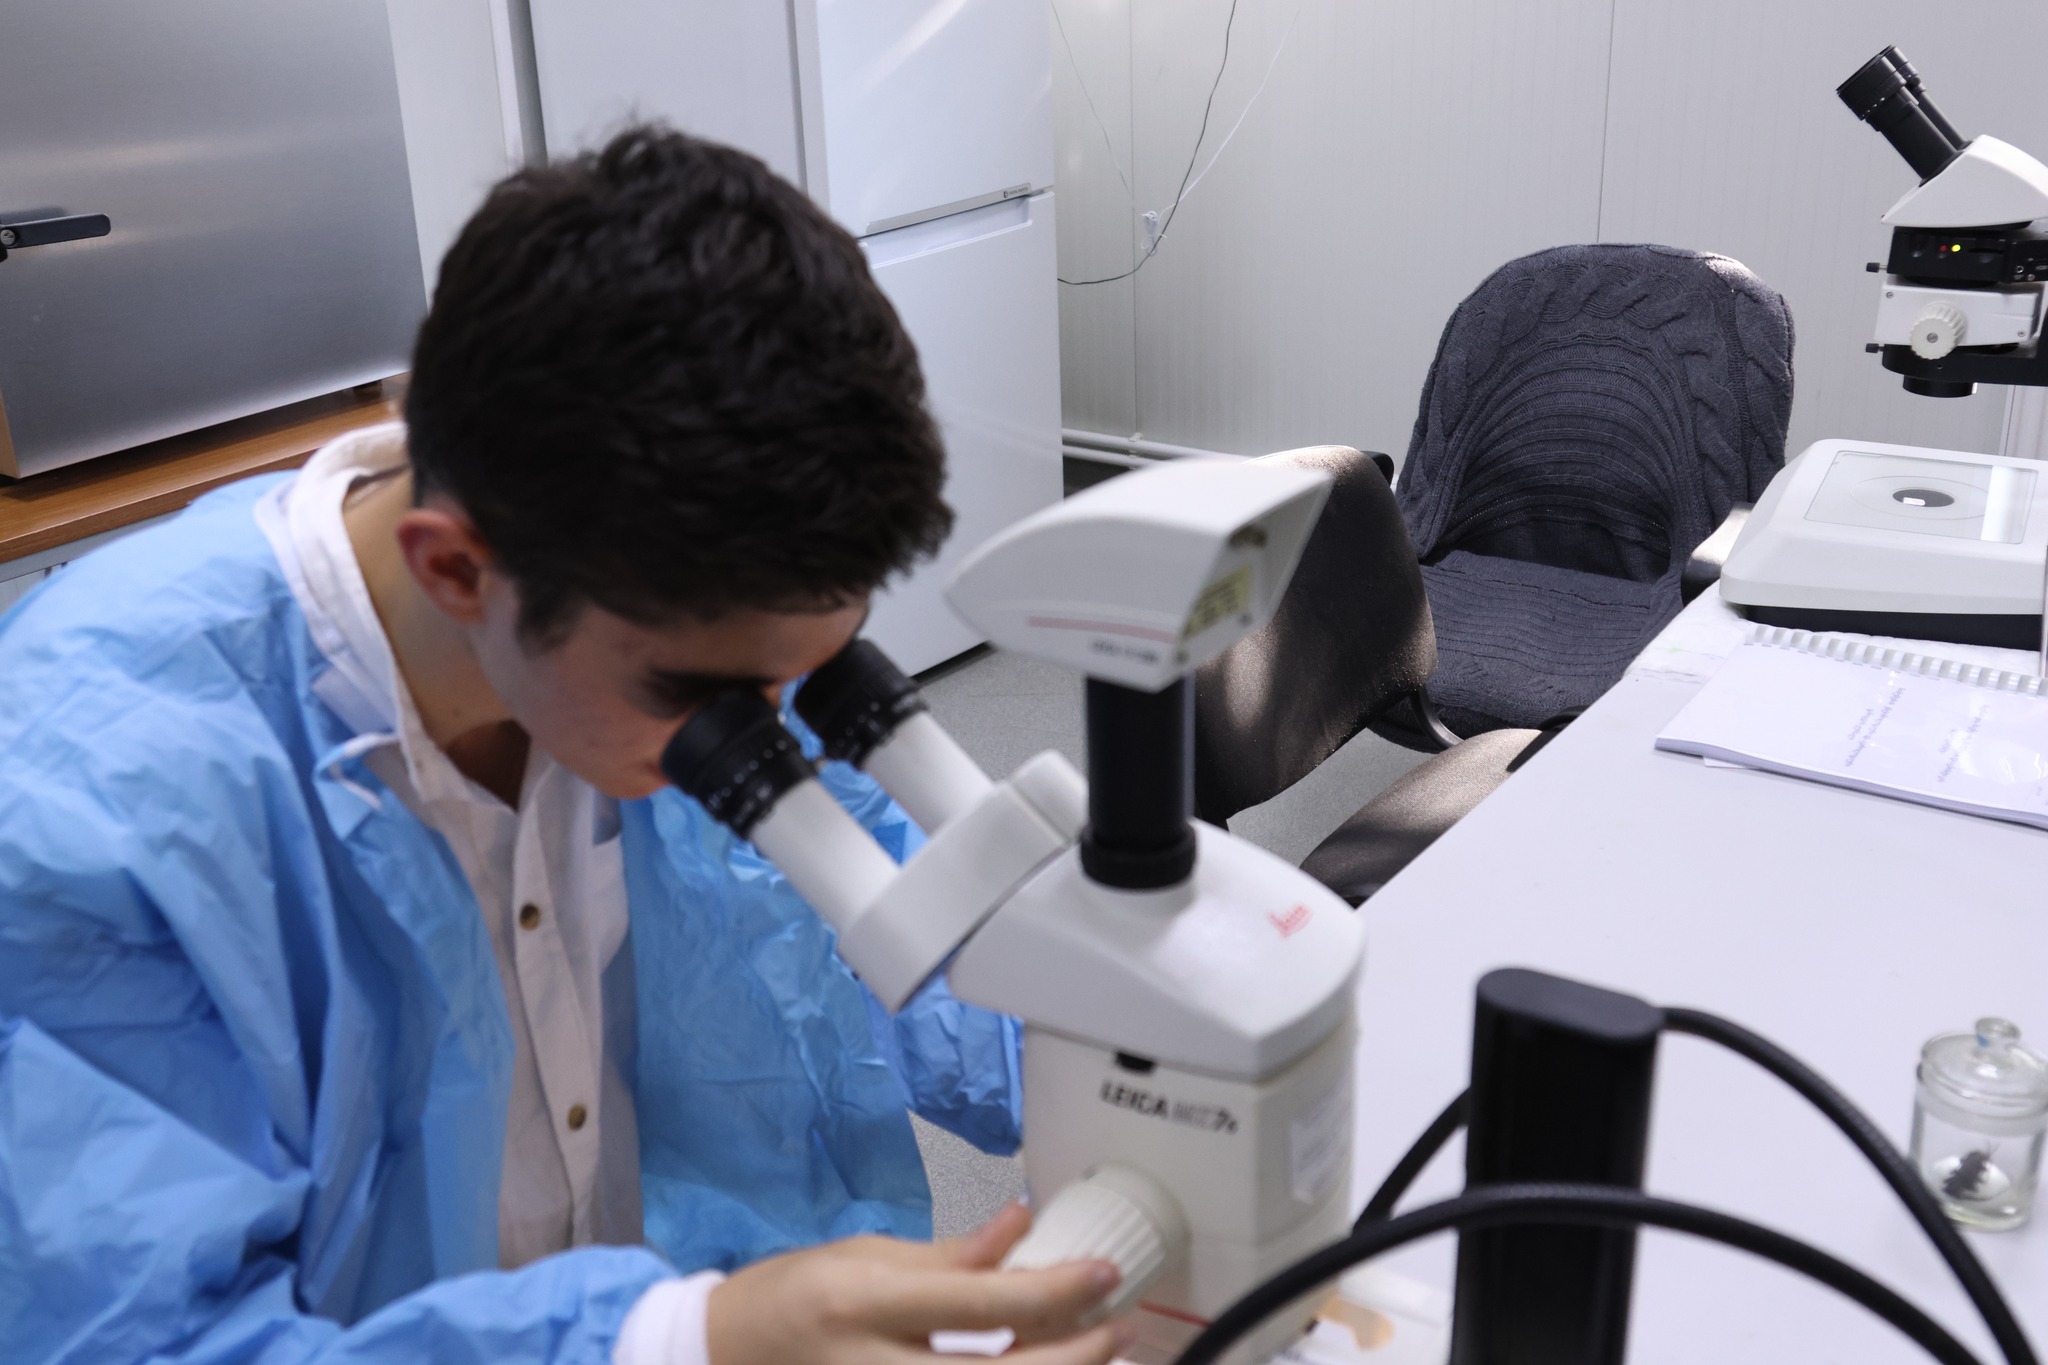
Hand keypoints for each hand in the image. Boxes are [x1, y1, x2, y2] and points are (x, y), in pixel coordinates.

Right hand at [705, 1203, 1122, 1364]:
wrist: (717, 1357)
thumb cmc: (788, 1298)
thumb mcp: (861, 1255)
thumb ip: (947, 1254)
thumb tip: (1021, 1225)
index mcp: (864, 1303)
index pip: (982, 1303)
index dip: (1056, 1290)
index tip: (1103, 1272)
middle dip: (1073, 1358)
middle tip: (1115, 1328)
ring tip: (1094, 1354)